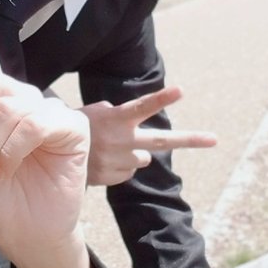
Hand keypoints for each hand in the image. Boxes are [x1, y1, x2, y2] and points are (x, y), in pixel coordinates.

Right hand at [80, 86, 215, 185]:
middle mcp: (123, 140)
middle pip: (163, 140)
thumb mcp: (96, 112)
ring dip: (134, 152)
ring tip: (111, 148)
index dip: (162, 98)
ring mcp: (120, 161)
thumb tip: (137, 127)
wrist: (53, 154)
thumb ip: (120, 115)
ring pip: (143, 158)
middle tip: (215, 139)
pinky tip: (103, 160)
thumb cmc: (79, 126)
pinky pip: (129, 171)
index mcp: (117, 120)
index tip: (181, 90)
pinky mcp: (115, 177)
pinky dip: (121, 166)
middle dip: (191, 139)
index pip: (143, 107)